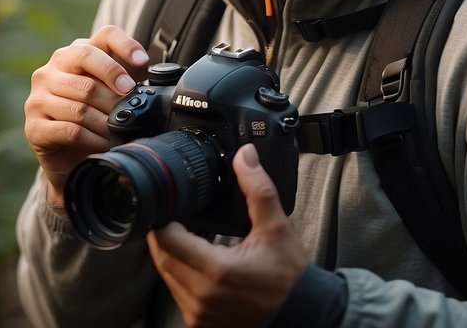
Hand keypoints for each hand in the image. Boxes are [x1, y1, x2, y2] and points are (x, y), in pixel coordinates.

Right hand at [23, 24, 150, 199]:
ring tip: (120, 131)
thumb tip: (154, 71)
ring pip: (80, 102)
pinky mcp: (34, 126)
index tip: (142, 63)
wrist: (69, 160)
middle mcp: (50, 70)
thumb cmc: (94, 120)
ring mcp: (38, 97)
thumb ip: (128, 78)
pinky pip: (70, 129)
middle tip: (130, 105)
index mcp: (73, 54)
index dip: (125, 45)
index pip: (103, 35)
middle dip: (114, 88)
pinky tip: (104, 144)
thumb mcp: (112, 94)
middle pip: (87, 63)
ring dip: (106, 121)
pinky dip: (93, 139)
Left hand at [147, 144, 308, 327]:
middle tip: (177, 217)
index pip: (166, 239)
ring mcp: (200, 314)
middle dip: (165, 234)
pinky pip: (178, 294)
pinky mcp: (201, 323)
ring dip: (172, 255)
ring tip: (190, 237)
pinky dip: (182, 275)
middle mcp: (202, 296)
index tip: (173, 206)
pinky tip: (198, 262)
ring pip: (167, 276)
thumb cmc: (291, 280)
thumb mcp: (277, 228)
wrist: (305, 317)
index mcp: (217, 270)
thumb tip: (244, 156)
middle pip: (161, 257)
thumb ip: (257, 189)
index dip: (164, 218)